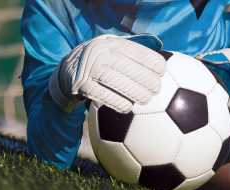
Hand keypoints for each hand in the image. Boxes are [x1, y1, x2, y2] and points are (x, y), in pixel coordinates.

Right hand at [49, 35, 165, 112]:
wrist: (66, 72)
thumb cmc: (99, 63)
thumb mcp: (112, 50)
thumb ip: (132, 52)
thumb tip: (162, 53)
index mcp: (110, 43)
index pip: (134, 50)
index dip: (151, 61)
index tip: (162, 71)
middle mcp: (98, 52)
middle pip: (126, 66)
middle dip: (145, 79)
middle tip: (156, 89)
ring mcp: (88, 69)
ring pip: (115, 80)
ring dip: (134, 92)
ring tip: (145, 99)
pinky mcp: (81, 85)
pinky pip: (102, 96)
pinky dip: (117, 102)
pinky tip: (128, 107)